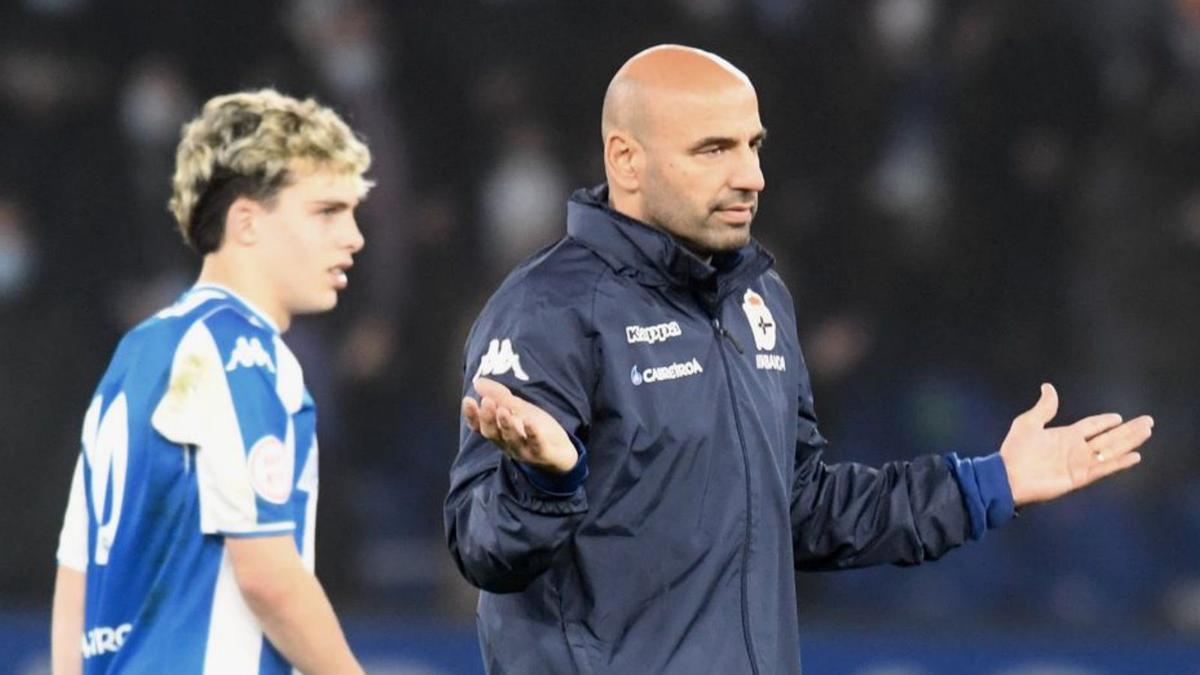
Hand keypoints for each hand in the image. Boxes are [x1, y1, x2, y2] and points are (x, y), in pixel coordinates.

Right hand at [462, 377, 577, 473]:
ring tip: (503, 410)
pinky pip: (536, 445)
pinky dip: (532, 434)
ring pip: (511, 440)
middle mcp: (507, 443)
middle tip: (487, 402)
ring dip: (506, 426)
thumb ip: (499, 396)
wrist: (561, 452)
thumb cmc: (535, 429)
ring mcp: (523, 450)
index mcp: (499, 433)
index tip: (468, 400)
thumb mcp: (517, 408)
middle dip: (488, 418)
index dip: (472, 416)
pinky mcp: (542, 453)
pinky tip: (530, 422)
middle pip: (492, 433)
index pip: (479, 427)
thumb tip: (477, 382)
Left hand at [1000, 383, 1152, 505]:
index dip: (1104, 421)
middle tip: (1148, 421)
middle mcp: (1076, 449)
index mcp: (1065, 436)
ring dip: (1129, 441)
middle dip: (1128, 430)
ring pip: (1111, 450)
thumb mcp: (1028, 423)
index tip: (1119, 416)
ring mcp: (1079, 463)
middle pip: (1108, 437)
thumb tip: (1048, 387)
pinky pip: (1103, 468)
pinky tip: (1135, 455)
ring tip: (1147, 431)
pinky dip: (1119, 462)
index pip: (1091, 426)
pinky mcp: (1079, 477)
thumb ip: (1044, 408)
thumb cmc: (1015, 450)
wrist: (1007, 476)